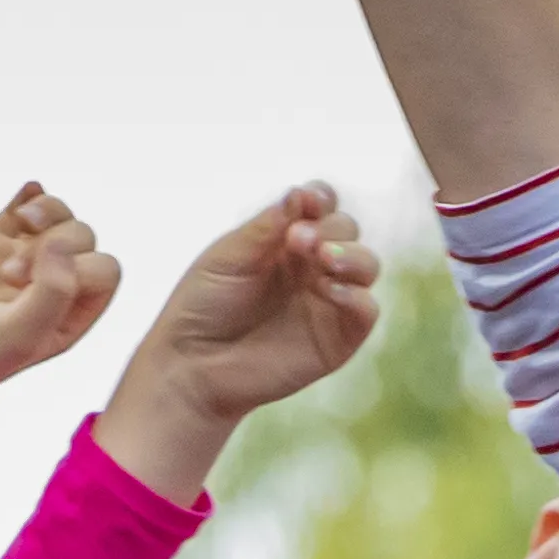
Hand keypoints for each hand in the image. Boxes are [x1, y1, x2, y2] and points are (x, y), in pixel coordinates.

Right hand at [0, 185, 121, 423]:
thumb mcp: (20, 336)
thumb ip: (54, 291)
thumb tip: (62, 242)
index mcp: (68, 317)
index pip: (104, 272)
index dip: (79, 266)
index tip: (29, 285)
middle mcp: (51, 287)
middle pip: (83, 239)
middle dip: (56, 242)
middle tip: (8, 274)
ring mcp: (20, 259)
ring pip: (59, 217)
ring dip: (48, 210)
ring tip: (22, 222)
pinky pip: (21, 206)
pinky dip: (31, 195)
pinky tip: (28, 192)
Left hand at [103, 183, 385, 488]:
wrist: (192, 364)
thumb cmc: (203, 305)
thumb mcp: (228, 255)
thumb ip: (267, 226)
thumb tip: (301, 193)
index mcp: (286, 240)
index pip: (321, 205)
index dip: (320, 197)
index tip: (306, 202)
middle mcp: (312, 266)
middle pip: (347, 229)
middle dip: (329, 227)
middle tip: (297, 241)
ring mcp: (328, 301)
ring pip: (367, 265)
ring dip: (351, 254)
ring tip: (323, 258)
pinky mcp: (338, 339)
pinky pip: (366, 310)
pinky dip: (355, 295)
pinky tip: (326, 289)